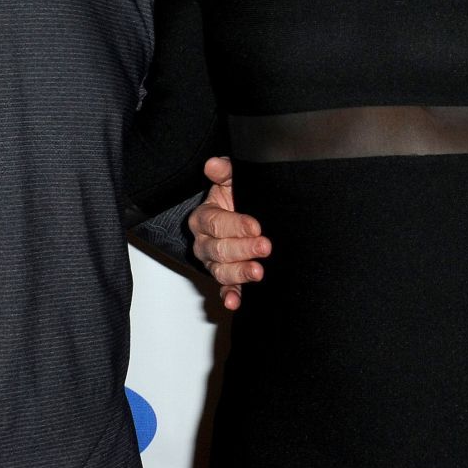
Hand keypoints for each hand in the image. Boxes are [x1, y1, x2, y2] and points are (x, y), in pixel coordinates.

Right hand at [187, 156, 269, 309]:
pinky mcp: (225, 279)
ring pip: (220, 271)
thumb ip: (225, 171)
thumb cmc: (237, 198)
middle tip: (264, 247)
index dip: (236, 225)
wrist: (247, 215)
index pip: (215, 223)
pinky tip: (236, 303)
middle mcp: (204, 243)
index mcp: (203, 218)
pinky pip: (224, 290)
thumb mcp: (233, 181)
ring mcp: (213, 263)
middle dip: (243, 249)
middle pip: (218, 249)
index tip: (256, 226)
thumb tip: (213, 164)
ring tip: (258, 272)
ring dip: (239, 273)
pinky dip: (229, 297)